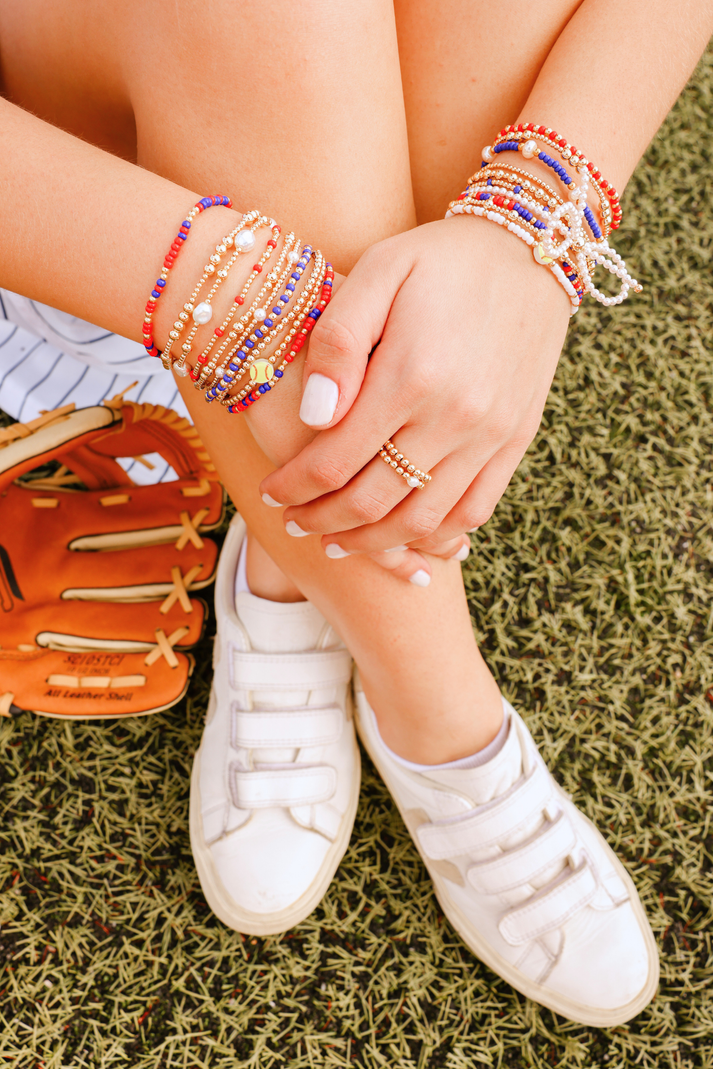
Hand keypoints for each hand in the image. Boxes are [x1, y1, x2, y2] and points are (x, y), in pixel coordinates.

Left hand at [259, 215, 570, 568]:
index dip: (295, 488)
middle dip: (322, 521)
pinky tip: (404, 533)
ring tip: (340, 539)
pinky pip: (474, 511)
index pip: (334, 462)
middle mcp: (454, 416)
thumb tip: (313, 417)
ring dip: (372, 541)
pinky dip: (435, 536)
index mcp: (410, 375)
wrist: (533, 248)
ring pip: (422, 521)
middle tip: (295, 522)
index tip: (271, 493)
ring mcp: (491, 435)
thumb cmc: (441, 259)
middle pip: (373, 502)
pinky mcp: (516, 440)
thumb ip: (338, 343)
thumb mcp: (378, 272)